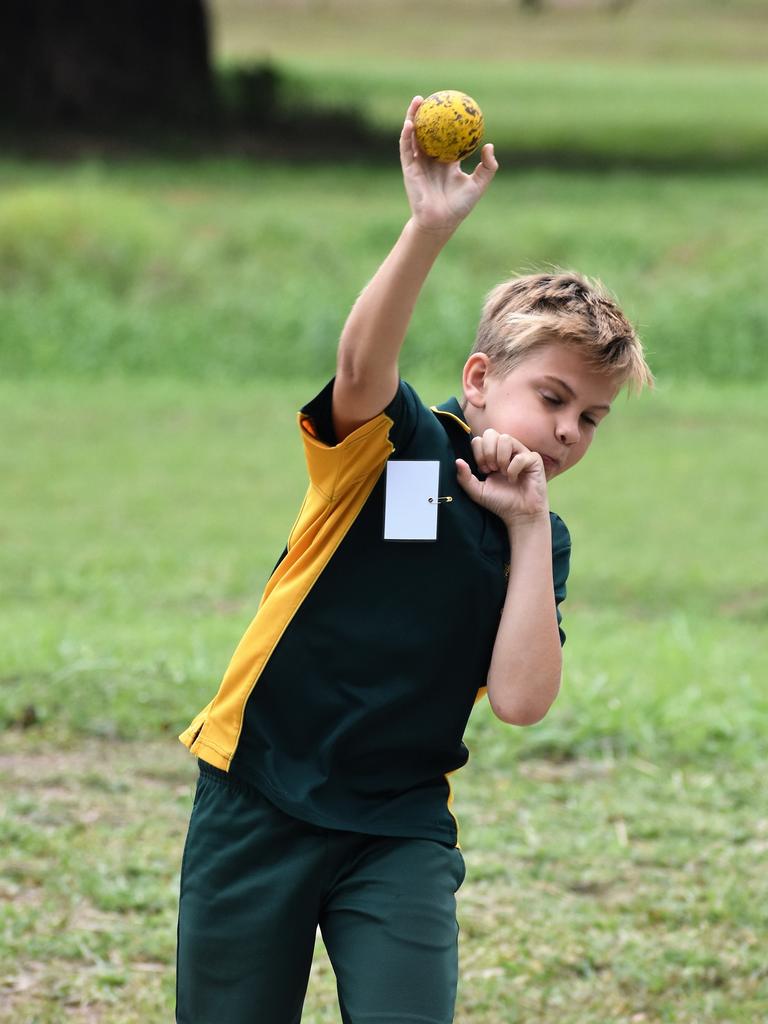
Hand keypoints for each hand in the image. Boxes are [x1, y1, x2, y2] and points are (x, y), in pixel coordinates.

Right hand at [399, 96, 497, 234]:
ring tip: (418, 101)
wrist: (441, 222)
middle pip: (428, 131)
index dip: (449, 121)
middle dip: (430, 113)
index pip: (447, 137)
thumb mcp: (479, 184)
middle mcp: (432, 160)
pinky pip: (406, 149)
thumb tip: (489, 145)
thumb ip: (488, 166)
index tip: (454, 105)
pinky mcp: (409, 169)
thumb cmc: (459, 206)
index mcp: (447, 162)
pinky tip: (410, 123)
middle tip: (435, 96)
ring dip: (413, 117)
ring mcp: (419, 163)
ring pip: (414, 135)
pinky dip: (406, 135)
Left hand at [456, 429, 548, 524]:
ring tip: (503, 472)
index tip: (483, 470)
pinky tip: (514, 479)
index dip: (478, 454)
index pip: (479, 439)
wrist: (519, 515)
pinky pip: (520, 455)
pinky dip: (514, 469)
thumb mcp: (477, 491)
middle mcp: (506, 451)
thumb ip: (464, 478)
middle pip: (490, 433)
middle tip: (491, 470)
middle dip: (487, 452)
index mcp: (492, 454)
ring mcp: (520, 453)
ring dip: (500, 458)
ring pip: (505, 438)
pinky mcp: (533, 459)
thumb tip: (457, 461)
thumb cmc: (500, 502)